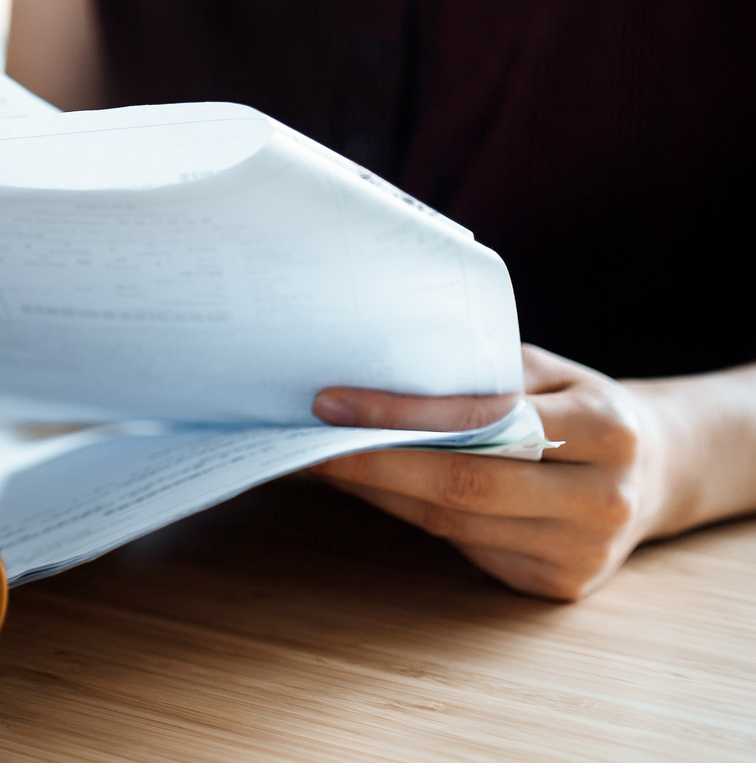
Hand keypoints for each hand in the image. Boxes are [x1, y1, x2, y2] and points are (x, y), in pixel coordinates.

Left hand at [307, 346, 676, 600]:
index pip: (486, 423)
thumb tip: (372, 380)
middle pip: (464, 487)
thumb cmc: (577, 405)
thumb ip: (480, 375)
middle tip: (303, 441)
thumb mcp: (545, 371)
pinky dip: (410, 517)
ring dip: (379, 493)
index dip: (401, 416)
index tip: (330, 403)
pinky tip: (371, 491)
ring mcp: (581, 551)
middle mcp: (601, 498)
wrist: (654, 471)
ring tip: (322, 463)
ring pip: (455, 524)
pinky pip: (465, 549)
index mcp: (606, 429)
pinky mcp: (556, 585)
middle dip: (372, 464)